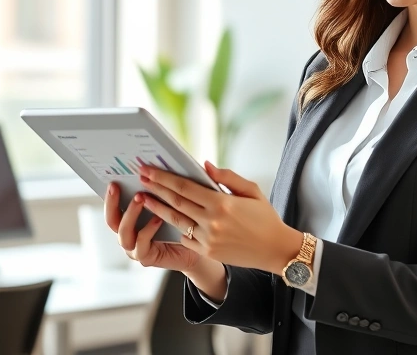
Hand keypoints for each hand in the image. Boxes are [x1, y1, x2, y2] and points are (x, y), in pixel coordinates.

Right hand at [103, 182, 201, 271]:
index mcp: (130, 219)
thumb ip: (165, 184)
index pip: (113, 207)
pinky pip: (141, 244)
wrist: (201, 246)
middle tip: (117, 187)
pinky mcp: (146, 257)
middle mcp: (129, 234)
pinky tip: (158, 219)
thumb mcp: (174, 200)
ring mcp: (135, 247)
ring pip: (123, 233)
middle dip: (111, 202)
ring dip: (130, 214)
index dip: (110, 195)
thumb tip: (157, 164)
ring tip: (140, 198)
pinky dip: (148, 230)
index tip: (113, 179)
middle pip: (111, 220)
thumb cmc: (186, 220)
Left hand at [139, 161, 302, 274]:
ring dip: (157, 208)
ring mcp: (208, 239)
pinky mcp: (207, 252)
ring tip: (143, 197)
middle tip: (140, 177)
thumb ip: (227, 177)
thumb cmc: (265, 217)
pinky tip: (165, 218)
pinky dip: (176, 227)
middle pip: (176, 202)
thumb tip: (204, 165)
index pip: (185, 187)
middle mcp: (212, 222)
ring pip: (176, 220)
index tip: (149, 169)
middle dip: (156, 188)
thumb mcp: (252, 191)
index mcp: (222, 203)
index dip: (164, 178)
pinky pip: (185, 237)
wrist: (275, 249)